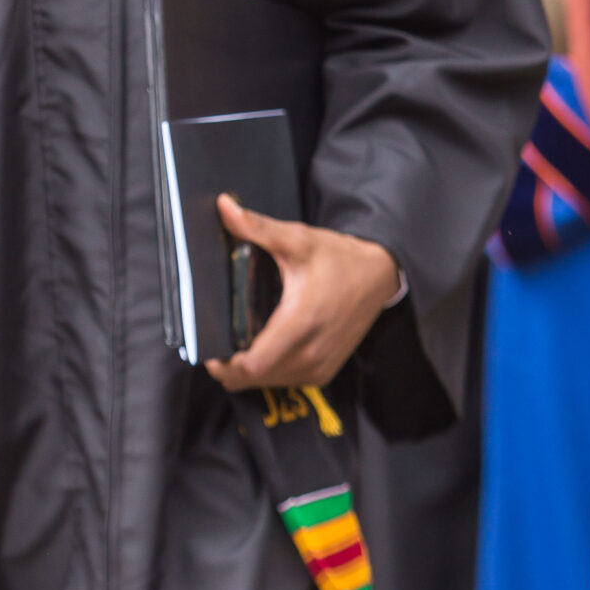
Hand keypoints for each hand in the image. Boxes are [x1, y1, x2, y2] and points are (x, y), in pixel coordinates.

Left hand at [205, 197, 401, 392]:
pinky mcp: (325, 372)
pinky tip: (262, 349)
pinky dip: (269, 373)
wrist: (379, 275)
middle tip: (217, 344)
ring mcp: (320, 366)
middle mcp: (312, 352)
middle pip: (254, 379)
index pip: (253, 364)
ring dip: (248, 372)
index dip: (225, 364)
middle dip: (230, 368)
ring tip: (236, 345)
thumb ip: (257, 227)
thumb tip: (224, 206)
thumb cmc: (338, 257)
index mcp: (300, 322)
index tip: (209, 349)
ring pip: (269, 383)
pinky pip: (286, 382)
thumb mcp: (297, 239)